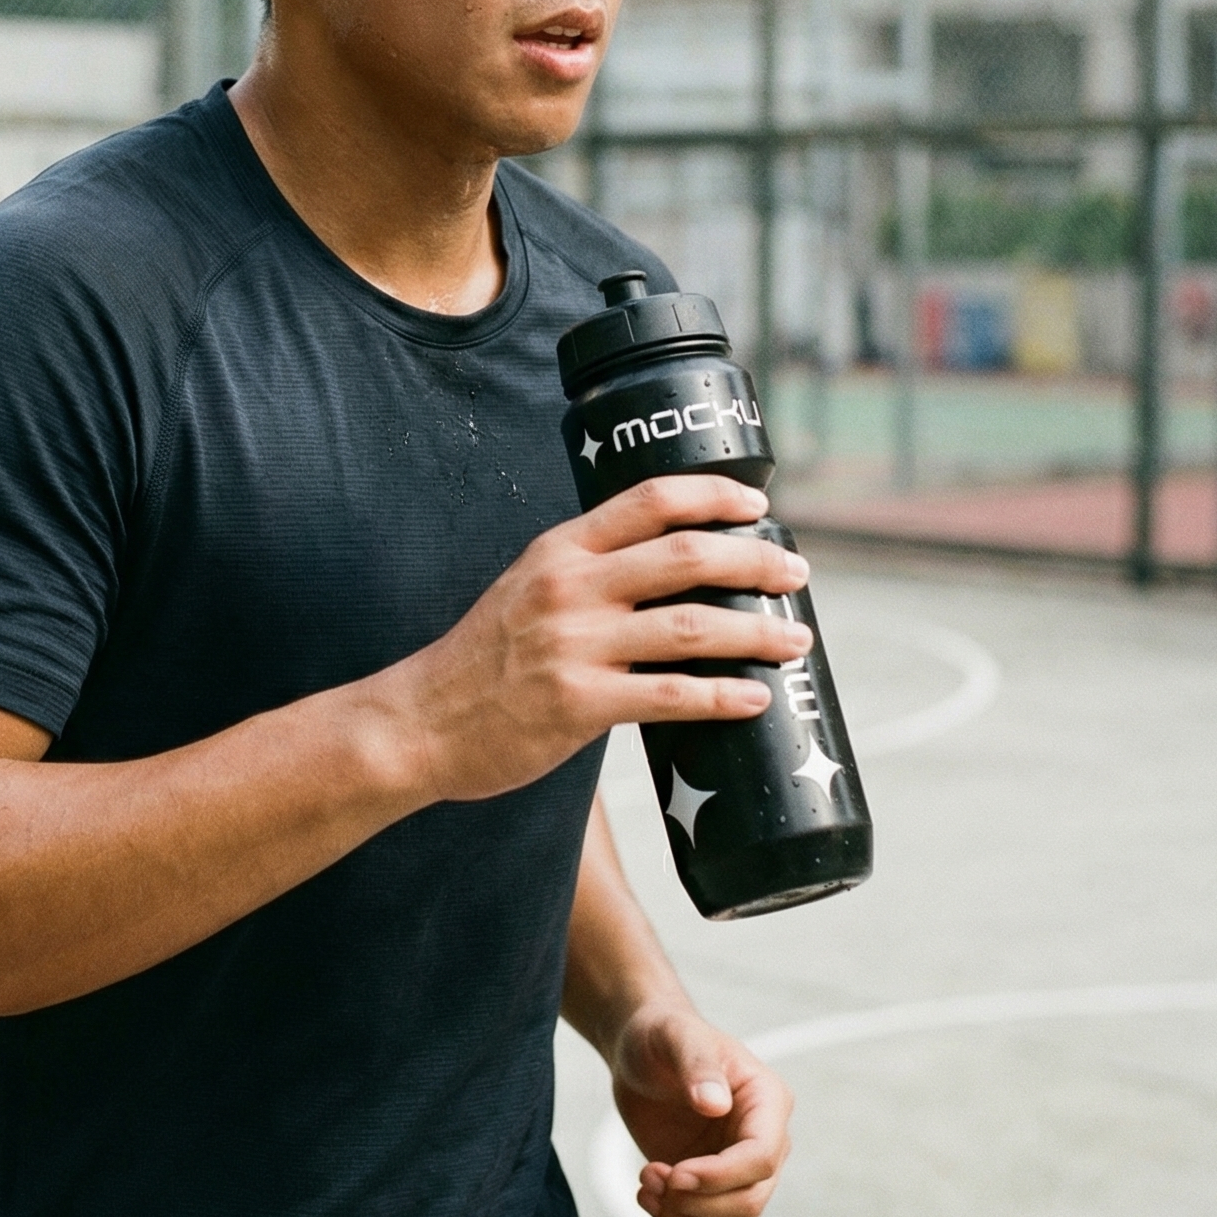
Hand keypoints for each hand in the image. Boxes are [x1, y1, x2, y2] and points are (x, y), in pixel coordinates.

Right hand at [368, 476, 813, 806]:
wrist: (420, 722)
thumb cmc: (484, 659)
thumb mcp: (528, 588)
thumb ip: (590, 573)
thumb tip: (674, 571)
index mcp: (560, 550)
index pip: (649, 499)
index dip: (713, 495)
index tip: (757, 504)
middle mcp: (570, 587)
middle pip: (687, 555)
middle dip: (755, 559)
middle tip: (796, 573)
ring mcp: (574, 646)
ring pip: (692, 626)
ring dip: (757, 632)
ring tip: (796, 639)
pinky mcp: (578, 704)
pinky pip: (670, 697)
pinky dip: (723, 696)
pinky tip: (754, 699)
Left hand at [611, 1004, 791, 1216]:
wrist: (641, 1055)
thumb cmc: (661, 1036)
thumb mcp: (675, 1037)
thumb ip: (698, 1065)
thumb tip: (715, 1104)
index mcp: (767, 1102)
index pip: (762, 1159)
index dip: (719, 1177)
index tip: (672, 1173)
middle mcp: (765, 1143)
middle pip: (749, 1203)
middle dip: (693, 1203)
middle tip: (648, 1176)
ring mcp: (742, 1173)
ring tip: (645, 1190)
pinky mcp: (717, 1193)